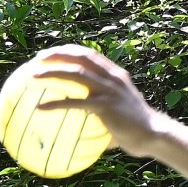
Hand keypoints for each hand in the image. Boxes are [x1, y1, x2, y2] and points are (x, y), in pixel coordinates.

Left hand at [27, 45, 164, 156]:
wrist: (155, 136)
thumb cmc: (138, 129)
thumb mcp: (121, 112)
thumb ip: (104, 111)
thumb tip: (86, 124)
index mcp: (116, 76)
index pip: (89, 54)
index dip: (68, 50)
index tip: (49, 54)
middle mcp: (112, 78)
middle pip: (80, 57)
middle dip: (56, 54)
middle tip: (36, 60)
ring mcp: (109, 90)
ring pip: (75, 73)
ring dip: (51, 72)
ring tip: (32, 76)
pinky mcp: (105, 106)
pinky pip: (75, 102)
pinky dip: (55, 104)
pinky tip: (40, 108)